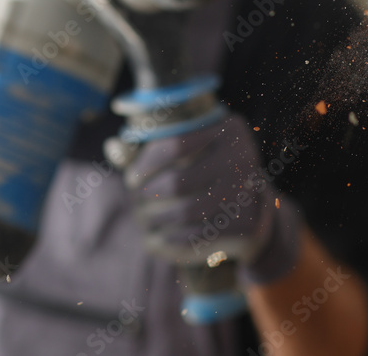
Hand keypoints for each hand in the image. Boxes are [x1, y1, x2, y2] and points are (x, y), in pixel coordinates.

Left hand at [119, 113, 301, 286]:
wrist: (256, 208)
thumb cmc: (209, 172)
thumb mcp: (187, 153)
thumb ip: (149, 150)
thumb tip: (112, 147)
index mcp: (229, 128)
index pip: (175, 144)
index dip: (145, 164)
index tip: (131, 179)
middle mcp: (244, 155)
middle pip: (179, 181)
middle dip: (149, 197)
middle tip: (137, 205)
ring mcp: (249, 191)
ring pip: (187, 212)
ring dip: (158, 220)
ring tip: (145, 221)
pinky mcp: (248, 224)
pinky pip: (199, 236)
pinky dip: (173, 240)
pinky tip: (159, 238)